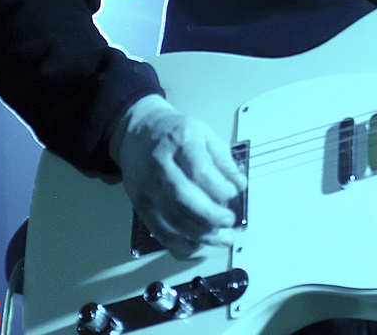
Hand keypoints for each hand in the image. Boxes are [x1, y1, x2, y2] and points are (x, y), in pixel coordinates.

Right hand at [108, 95, 245, 257]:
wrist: (136, 133)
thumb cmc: (175, 133)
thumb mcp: (204, 134)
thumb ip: (223, 159)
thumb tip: (239, 185)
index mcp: (181, 143)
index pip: (200, 170)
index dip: (219, 187)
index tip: (233, 193)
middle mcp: (161, 166)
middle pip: (184, 198)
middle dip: (211, 215)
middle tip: (229, 221)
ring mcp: (148, 187)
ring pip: (172, 218)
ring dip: (200, 234)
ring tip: (221, 238)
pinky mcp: (140, 204)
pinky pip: (159, 229)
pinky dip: (179, 242)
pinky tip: (196, 243)